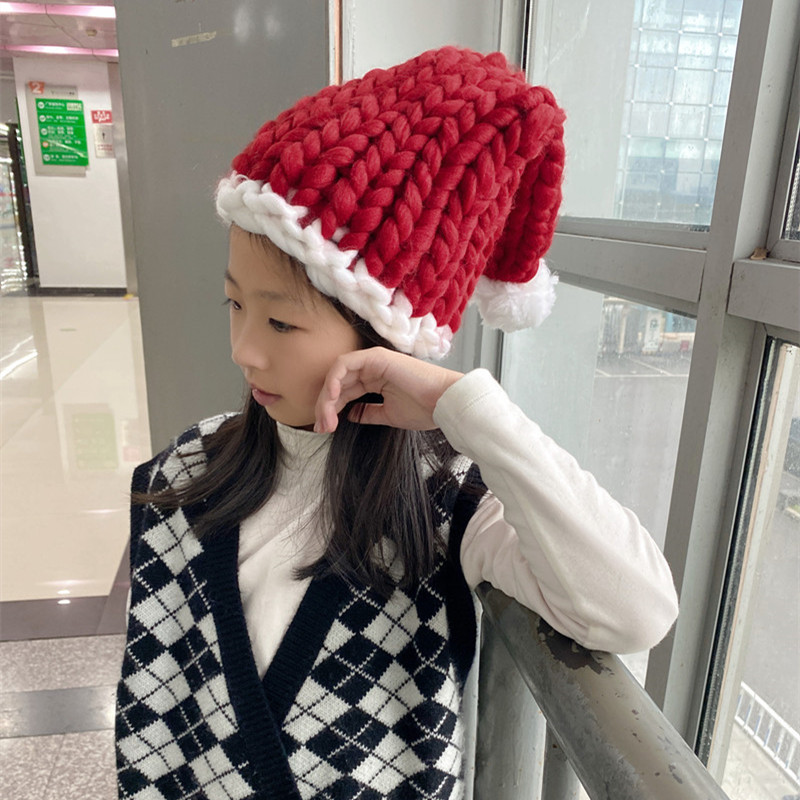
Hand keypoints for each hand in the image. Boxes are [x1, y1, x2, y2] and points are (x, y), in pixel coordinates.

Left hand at [314, 347, 463, 432]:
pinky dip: (334, 379)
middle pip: (337, 383)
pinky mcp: (376, 357)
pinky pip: (345, 364)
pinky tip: (331, 398)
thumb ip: (368, 413)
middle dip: (324, 406)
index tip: (325, 429)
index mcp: (376, 379)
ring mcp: (373, 360)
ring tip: (325, 418)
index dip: (331, 409)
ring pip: (337, 374)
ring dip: (326, 396)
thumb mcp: (388, 415)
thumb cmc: (424, 409)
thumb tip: (350, 415)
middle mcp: (372, 367)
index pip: (345, 392)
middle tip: (320, 427)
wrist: (444, 404)